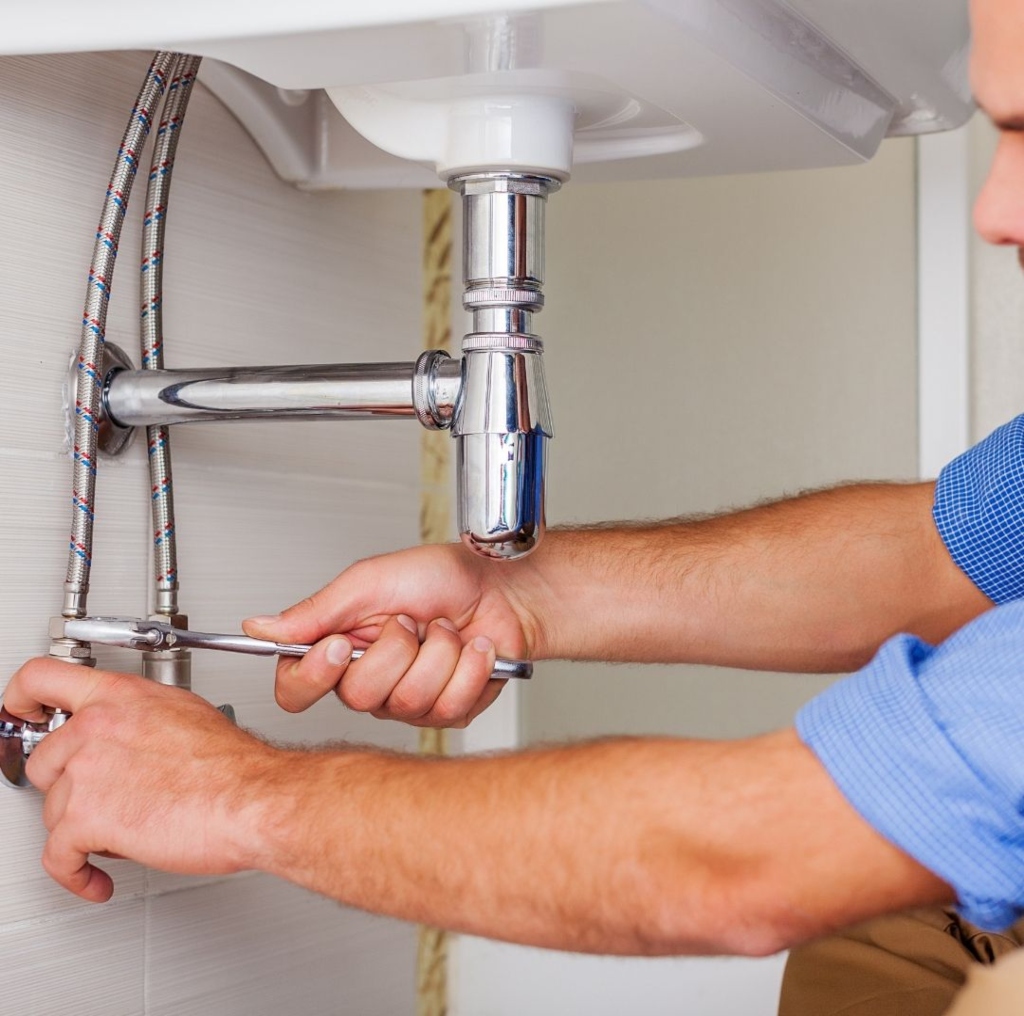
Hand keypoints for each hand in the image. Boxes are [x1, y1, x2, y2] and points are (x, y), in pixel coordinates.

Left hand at [3, 658, 283, 901]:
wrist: (253, 798)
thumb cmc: (234, 765)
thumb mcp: (185, 712)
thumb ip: (141, 716)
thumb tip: (131, 728)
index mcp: (121, 696)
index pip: (41, 678)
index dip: (19, 699)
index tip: (20, 712)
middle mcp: (97, 726)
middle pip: (43, 760)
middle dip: (67, 787)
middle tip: (95, 798)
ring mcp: (86, 771)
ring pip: (53, 811)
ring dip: (81, 830)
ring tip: (119, 834)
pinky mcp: (86, 819)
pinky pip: (58, 857)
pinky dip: (74, 874)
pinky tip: (93, 875)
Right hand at [243, 544, 536, 727]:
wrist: (503, 588)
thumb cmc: (442, 577)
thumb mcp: (371, 580)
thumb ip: (315, 611)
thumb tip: (259, 628)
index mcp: (341, 647)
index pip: (296, 688)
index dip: (312, 676)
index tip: (339, 647)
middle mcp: (371, 680)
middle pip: (358, 696)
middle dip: (396, 649)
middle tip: (410, 621)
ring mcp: (409, 701)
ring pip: (409, 701)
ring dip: (438, 653)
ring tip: (446, 628)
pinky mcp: (449, 712)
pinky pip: (450, 707)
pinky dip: (470, 667)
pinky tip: (474, 648)